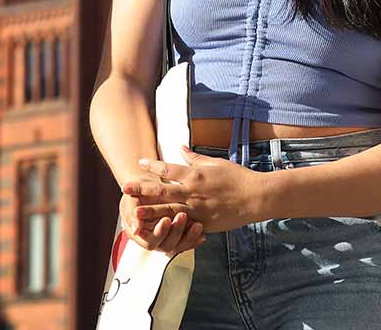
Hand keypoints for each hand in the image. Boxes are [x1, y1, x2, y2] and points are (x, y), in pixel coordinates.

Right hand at [118, 191, 202, 254]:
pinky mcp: (178, 234)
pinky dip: (195, 238)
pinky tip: (203, 232)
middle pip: (167, 245)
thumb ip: (132, 214)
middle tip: (183, 215)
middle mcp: (154, 239)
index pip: (151, 242)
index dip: (159, 233)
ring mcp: (167, 238)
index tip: (166, 219)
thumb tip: (136, 230)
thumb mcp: (131, 200)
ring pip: (179, 246)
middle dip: (176, 232)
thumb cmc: (138, 192)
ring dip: (189, 237)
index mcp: (140, 235)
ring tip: (197, 225)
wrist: (148, 186)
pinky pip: (188, 242)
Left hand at [125, 150, 269, 232]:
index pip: (168, 169)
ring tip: (134, 214)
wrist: (255, 197)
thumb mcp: (216, 163)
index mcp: (196, 175)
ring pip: (169, 212)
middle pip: (162, 191)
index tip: (139, 163)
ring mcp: (197, 210)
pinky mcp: (203, 224)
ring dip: (150, 212)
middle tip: (125, 189)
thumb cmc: (237, 177)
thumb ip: (195, 158)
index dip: (152, 166)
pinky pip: (183, 227)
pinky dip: (170, 229)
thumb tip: (180, 148)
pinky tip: (158, 232)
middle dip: (142, 190)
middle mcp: (193, 192)